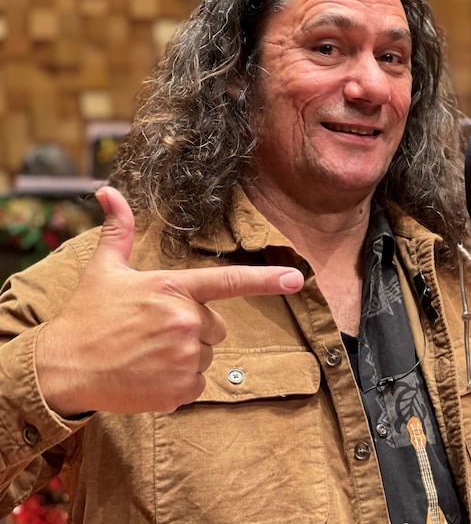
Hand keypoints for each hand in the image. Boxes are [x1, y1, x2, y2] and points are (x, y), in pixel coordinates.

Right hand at [35, 187, 304, 415]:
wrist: (63, 369)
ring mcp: (183, 357)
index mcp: (173, 288)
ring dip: (184, 356)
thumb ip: (119, 230)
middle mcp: (185, 321)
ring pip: (206, 355)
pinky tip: (148, 375)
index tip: (298, 279)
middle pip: (217, 327)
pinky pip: (197, 383)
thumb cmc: (87, 316)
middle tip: (154, 331)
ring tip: (147, 353)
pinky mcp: (180, 389)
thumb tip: (109, 191)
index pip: (229, 281)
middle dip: (194, 329)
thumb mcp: (104, 269)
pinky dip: (178, 383)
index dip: (267, 280)